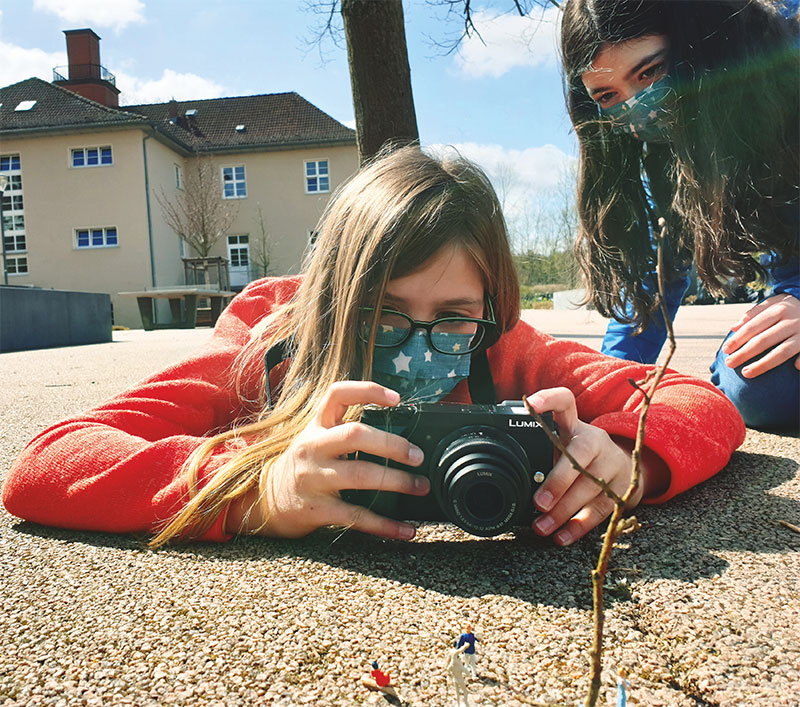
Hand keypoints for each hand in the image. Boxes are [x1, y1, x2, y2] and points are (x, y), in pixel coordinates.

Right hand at [225, 382, 428, 539]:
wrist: (263, 502)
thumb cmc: (303, 466)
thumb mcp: (316, 439)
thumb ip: (346, 430)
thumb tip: (399, 433)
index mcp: (316, 426)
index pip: (338, 394)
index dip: (367, 391)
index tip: (397, 399)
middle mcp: (312, 447)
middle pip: (355, 435)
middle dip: (392, 444)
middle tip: (417, 456)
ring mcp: (313, 478)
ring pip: (361, 475)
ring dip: (397, 482)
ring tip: (420, 486)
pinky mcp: (316, 509)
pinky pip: (356, 517)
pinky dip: (385, 525)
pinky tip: (406, 530)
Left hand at [527, 388, 656, 545]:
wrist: (624, 469)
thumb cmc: (580, 458)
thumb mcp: (563, 447)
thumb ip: (540, 453)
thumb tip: (504, 475)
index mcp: (574, 425)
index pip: (564, 401)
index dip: (549, 398)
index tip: (530, 404)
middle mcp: (594, 440)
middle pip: (579, 454)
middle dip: (558, 480)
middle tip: (538, 502)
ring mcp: (612, 463)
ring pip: (590, 486)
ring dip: (563, 511)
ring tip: (542, 527)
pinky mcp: (624, 488)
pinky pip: (602, 509)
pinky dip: (580, 526)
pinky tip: (563, 536)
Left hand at [722, 293, 799, 376]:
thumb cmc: (790, 306)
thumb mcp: (774, 303)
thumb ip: (754, 313)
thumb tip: (734, 327)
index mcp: (779, 310)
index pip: (753, 327)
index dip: (738, 339)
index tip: (725, 350)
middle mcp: (791, 321)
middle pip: (763, 340)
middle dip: (744, 353)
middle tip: (729, 364)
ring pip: (782, 352)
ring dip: (763, 364)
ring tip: (746, 373)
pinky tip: (793, 368)